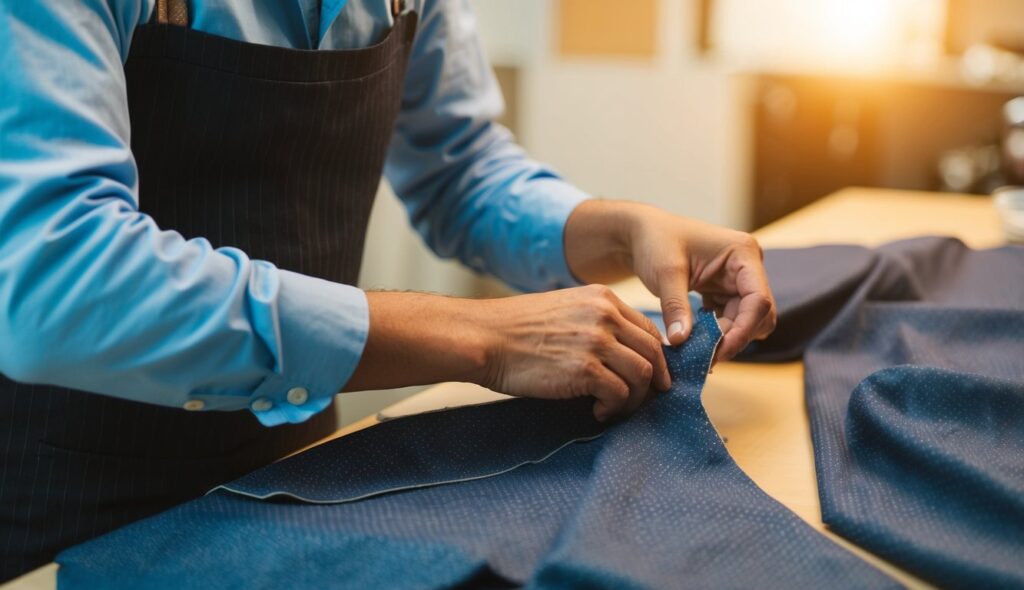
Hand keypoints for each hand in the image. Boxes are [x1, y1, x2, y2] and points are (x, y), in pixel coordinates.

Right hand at [346, 287, 669, 421]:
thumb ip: (594, 323)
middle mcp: (605, 314)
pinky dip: (613, 408)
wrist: (483, 337)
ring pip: (642, 375)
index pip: (648, 330)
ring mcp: (597, 340)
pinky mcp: (585, 368)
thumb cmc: (515, 330)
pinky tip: (597, 412)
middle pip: (652, 353)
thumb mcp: (563, 311)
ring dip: (633, 399)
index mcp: (602, 298)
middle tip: (638, 401)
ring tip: (612, 408)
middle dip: (651, 382)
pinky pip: (620, 394)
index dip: (654, 359)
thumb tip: (620, 355)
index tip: (648, 380)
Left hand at [564, 200, 776, 361]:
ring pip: (745, 322)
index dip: (742, 330)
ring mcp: (738, 280)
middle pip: (757, 315)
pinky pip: (730, 321)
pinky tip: (694, 341)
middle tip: (704, 357)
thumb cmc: (655, 241)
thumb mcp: (664, 273)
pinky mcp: (724, 292)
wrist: (641, 234)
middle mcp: (748, 266)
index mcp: (742, 253)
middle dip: (734, 337)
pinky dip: (716, 334)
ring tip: (696, 350)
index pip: (758, 300)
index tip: (718, 353)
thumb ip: (676, 307)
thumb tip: (681, 342)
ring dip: (725, 338)